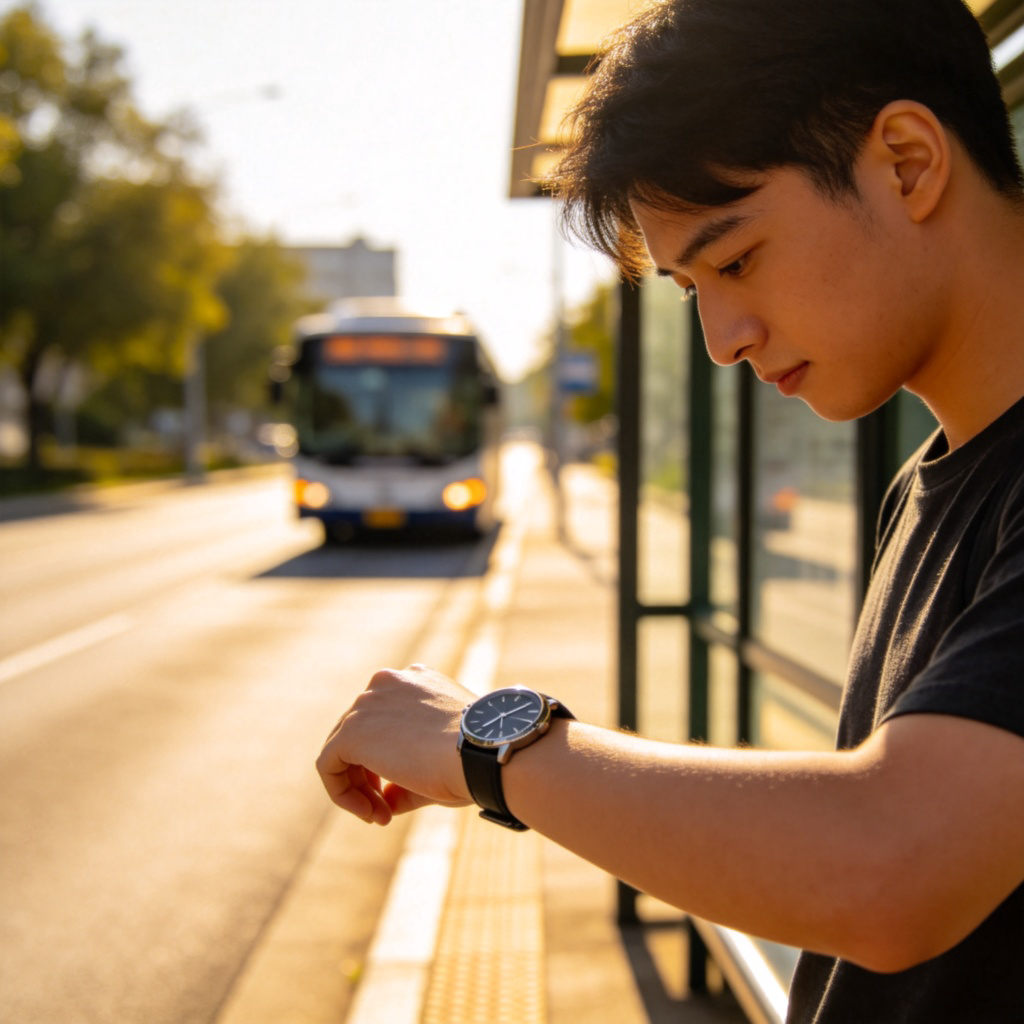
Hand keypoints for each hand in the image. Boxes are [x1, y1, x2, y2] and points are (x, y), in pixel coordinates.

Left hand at [316, 664, 474, 824]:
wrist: (482, 751)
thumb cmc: (473, 757)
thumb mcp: (441, 760)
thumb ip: (407, 776)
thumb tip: (387, 801)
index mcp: (413, 679)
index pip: (383, 719)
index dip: (387, 759)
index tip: (402, 789)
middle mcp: (387, 683)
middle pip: (360, 734)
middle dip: (370, 776)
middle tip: (388, 811)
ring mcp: (366, 703)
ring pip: (342, 750)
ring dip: (359, 788)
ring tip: (381, 816)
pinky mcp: (351, 731)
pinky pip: (329, 765)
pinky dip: (342, 793)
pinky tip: (370, 813)